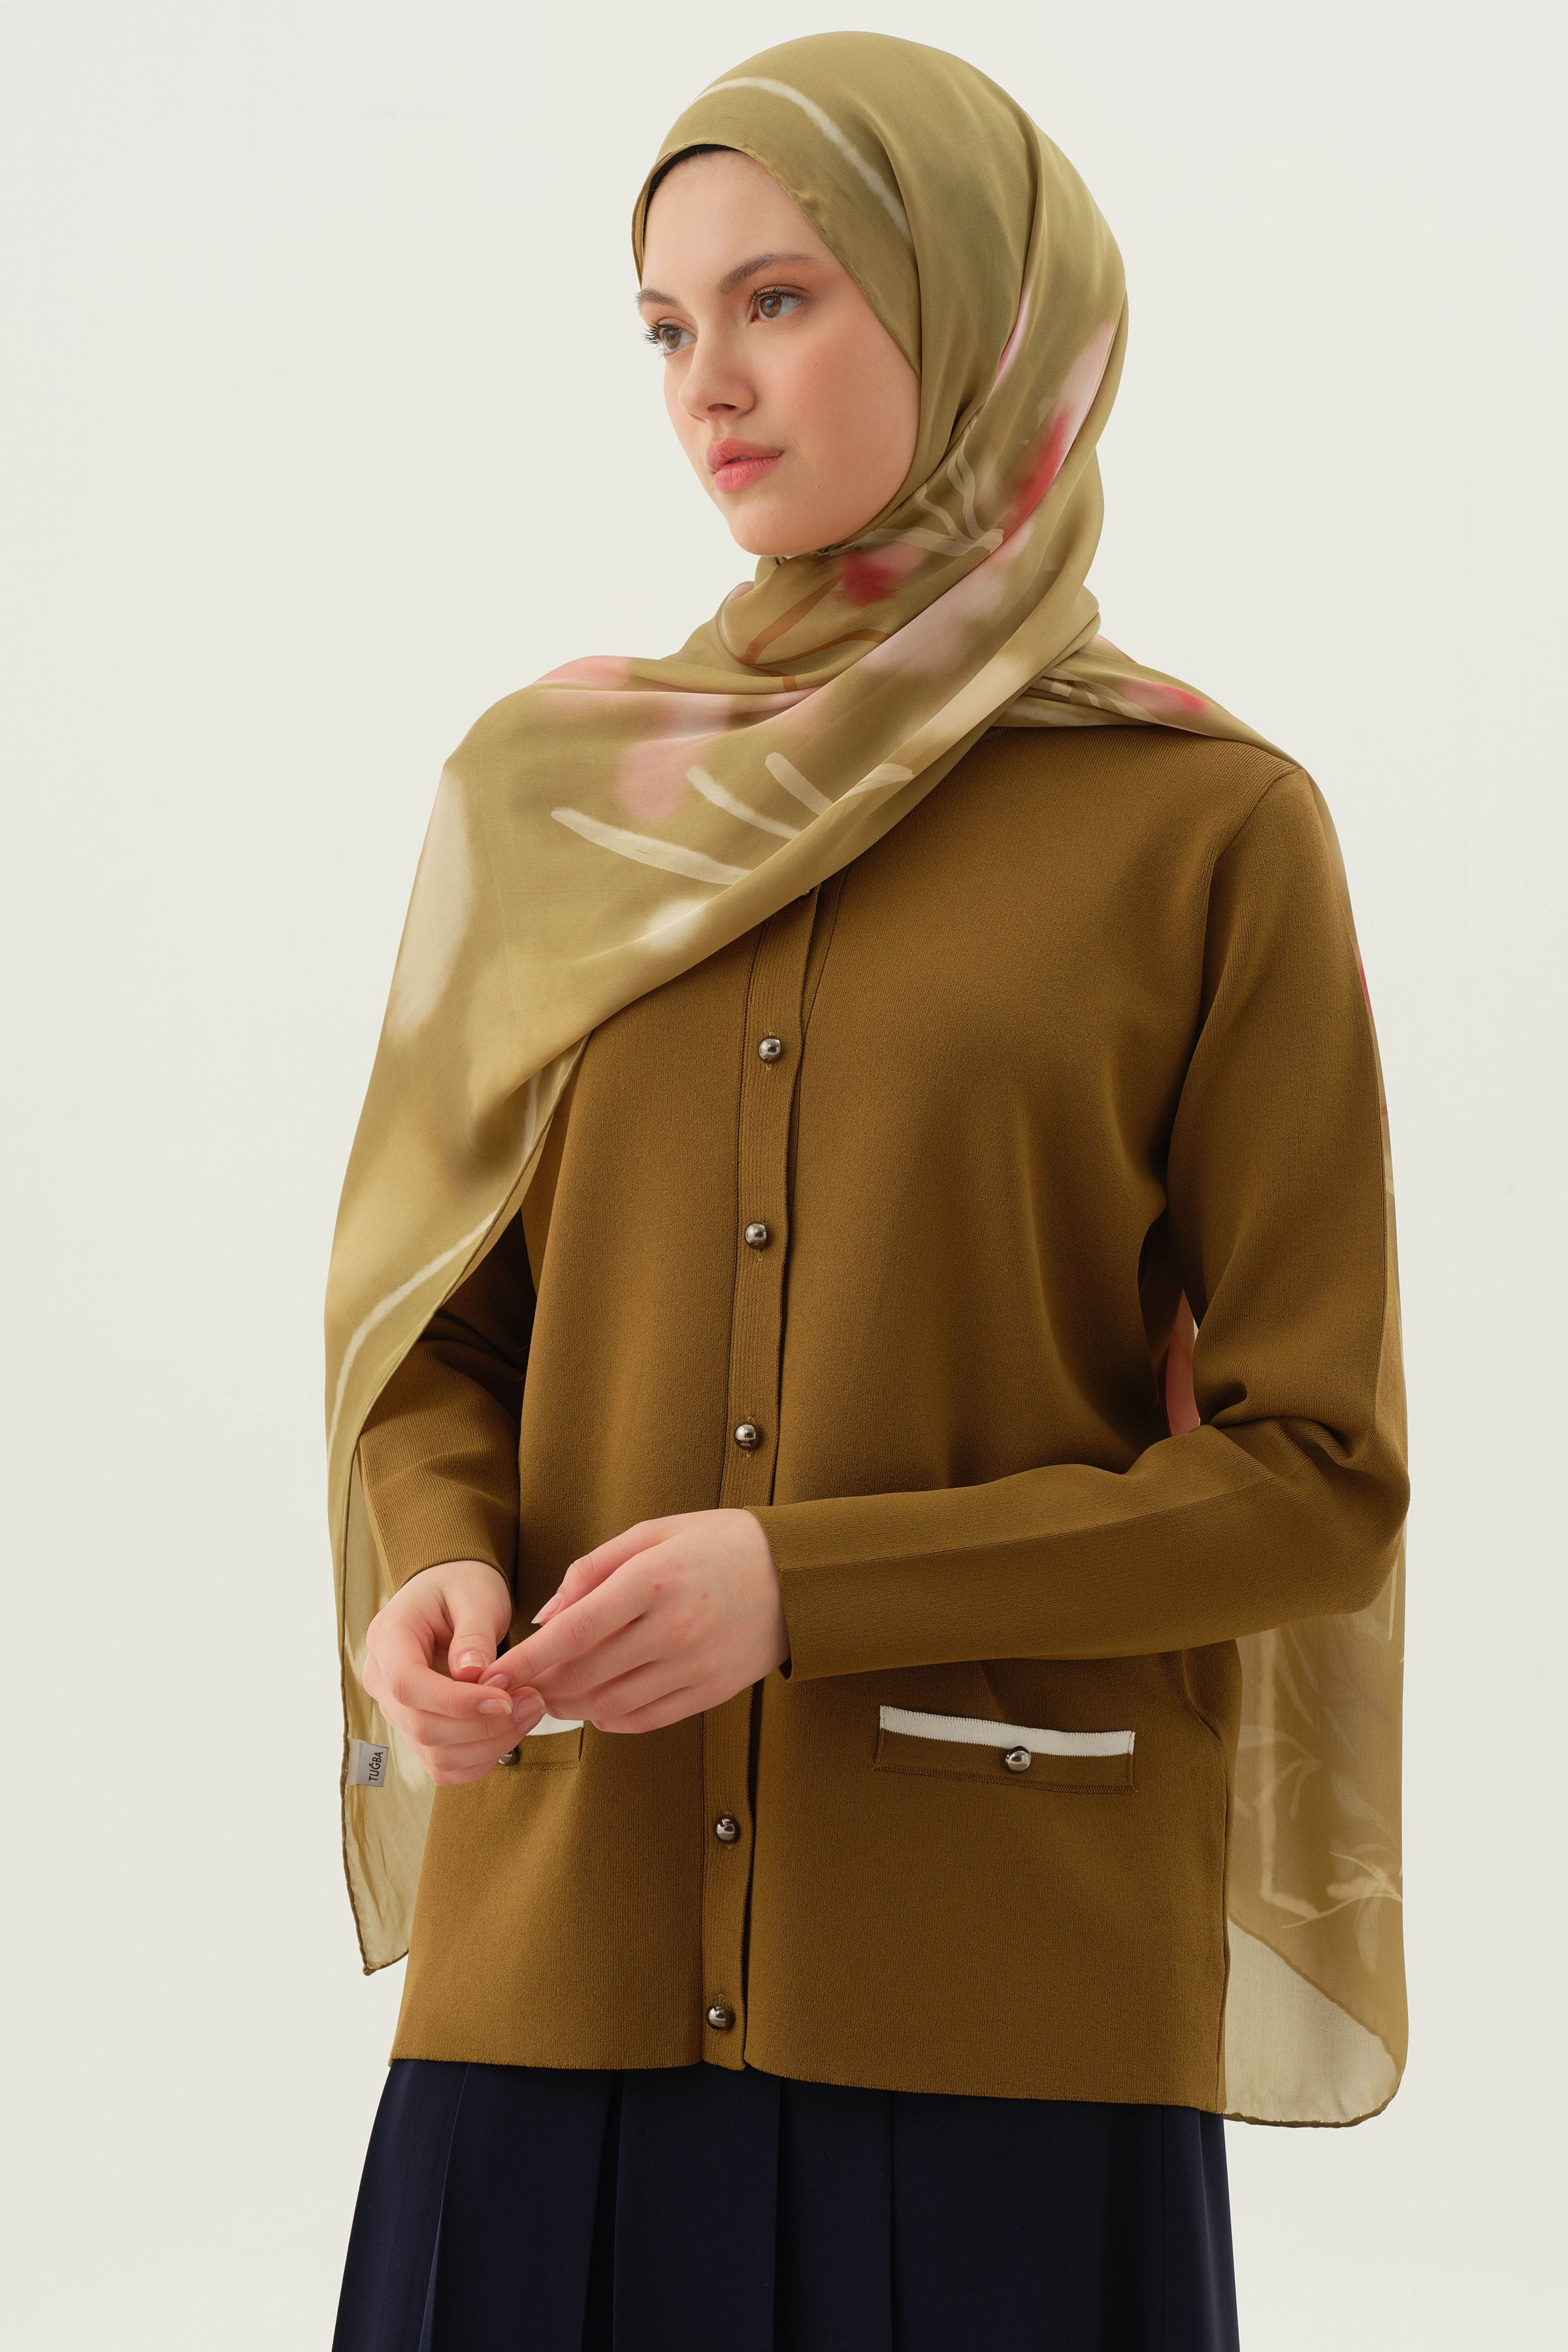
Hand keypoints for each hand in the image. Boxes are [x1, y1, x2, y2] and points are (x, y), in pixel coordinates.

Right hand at [361, 1559, 544, 1785]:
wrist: (452, 1594)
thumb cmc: (462, 1586)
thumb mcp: (475, 1595)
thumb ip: (474, 1633)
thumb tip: (473, 1674)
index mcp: (388, 1639)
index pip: (408, 1684)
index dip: (457, 1702)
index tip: (505, 1698)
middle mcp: (382, 1681)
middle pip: (422, 1727)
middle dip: (484, 1725)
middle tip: (534, 1701)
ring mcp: (397, 1711)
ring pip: (435, 1755)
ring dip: (489, 1745)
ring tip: (531, 1710)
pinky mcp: (418, 1732)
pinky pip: (444, 1766)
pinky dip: (481, 1759)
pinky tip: (512, 1729)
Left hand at [480, 1510, 787, 1735]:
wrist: (796, 1575)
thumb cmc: (717, 1545)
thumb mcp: (653, 1534)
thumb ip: (592, 1570)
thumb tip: (544, 1617)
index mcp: (653, 1580)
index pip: (574, 1631)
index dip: (527, 1659)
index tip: (492, 1674)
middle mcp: (673, 1628)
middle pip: (585, 1674)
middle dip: (541, 1685)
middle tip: (518, 1684)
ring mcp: (694, 1665)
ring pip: (610, 1704)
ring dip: (571, 1705)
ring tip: (554, 1693)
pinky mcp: (711, 1692)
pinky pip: (645, 1719)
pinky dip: (610, 1718)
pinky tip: (598, 1703)